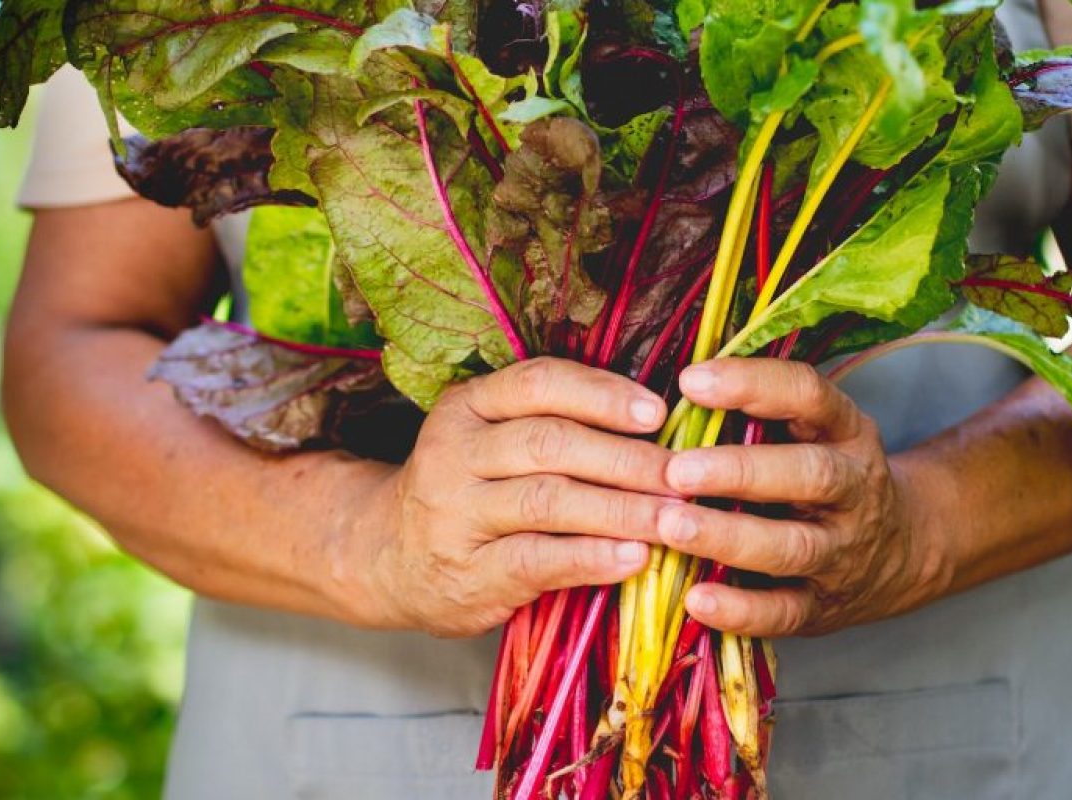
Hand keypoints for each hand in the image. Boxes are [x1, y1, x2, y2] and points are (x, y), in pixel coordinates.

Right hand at [342, 358, 676, 636]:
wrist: (385, 559)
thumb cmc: (469, 492)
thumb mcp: (491, 440)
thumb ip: (554, 423)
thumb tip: (660, 422)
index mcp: (467, 406)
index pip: (537, 383)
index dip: (601, 395)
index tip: (658, 412)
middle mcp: (454, 453)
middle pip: (550, 443)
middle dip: (627, 459)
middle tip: (686, 474)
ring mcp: (456, 515)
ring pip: (548, 501)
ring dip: (622, 509)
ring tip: (677, 518)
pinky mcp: (468, 573)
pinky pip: (538, 560)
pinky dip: (593, 558)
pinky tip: (635, 558)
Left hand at [656, 358, 951, 636]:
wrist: (903, 551)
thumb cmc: (829, 476)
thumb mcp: (816, 431)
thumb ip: (760, 412)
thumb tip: (674, 386)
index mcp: (847, 433)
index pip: (810, 395)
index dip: (754, 385)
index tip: (692, 381)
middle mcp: (853, 490)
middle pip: (810, 475)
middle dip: (741, 471)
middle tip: (676, 470)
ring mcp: (841, 553)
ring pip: (793, 547)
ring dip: (730, 537)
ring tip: (672, 526)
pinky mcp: (823, 607)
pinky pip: (784, 612)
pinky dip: (740, 610)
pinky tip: (695, 600)